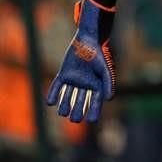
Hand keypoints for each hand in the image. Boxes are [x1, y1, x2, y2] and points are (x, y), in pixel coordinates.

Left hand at [46, 0, 116, 122]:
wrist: (87, 41)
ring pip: (68, 97)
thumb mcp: (105, 69)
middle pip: (80, 102)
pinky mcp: (63, 74)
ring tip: (64, 112)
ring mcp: (73, 80)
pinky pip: (57, 87)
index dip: (94, 111)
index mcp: (96, 84)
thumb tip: (109, 99)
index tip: (92, 120)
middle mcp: (84, 84)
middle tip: (75, 119)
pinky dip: (52, 95)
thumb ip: (108, 83)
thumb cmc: (98, 54)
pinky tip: (51, 102)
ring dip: (65, 106)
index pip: (95, 102)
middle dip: (78, 112)